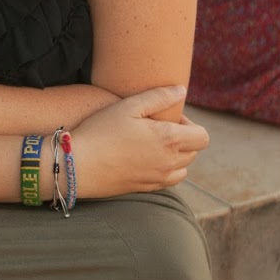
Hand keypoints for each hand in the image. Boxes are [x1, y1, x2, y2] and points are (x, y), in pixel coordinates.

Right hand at [70, 86, 208, 198]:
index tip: (169, 119)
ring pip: (182, 169)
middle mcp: (168, 162)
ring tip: (152, 146)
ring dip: (175, 157)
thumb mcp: (128, 106)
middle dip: (183, 139)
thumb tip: (182, 91)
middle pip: (194, 152)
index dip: (190, 125)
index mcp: (169, 140)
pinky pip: (167, 181)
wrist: (77, 165)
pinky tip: (142, 159)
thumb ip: (159, 97)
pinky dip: (163, 170)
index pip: (203, 137)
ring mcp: (157, 179)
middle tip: (158, 129)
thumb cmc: (100, 131)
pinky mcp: (145, 189)